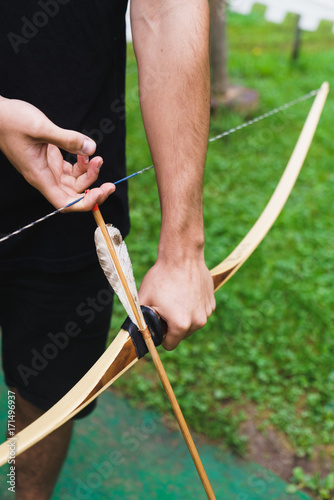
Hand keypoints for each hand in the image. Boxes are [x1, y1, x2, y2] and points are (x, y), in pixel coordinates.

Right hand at [0, 97, 114, 209]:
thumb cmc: (11, 121)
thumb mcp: (41, 128)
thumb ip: (68, 139)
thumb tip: (91, 149)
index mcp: (40, 177)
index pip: (65, 203)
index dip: (85, 204)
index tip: (100, 193)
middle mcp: (45, 177)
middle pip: (74, 196)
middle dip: (94, 191)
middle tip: (111, 184)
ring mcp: (48, 169)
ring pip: (74, 182)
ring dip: (89, 174)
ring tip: (97, 158)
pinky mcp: (50, 159)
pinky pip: (71, 170)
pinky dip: (81, 163)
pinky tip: (84, 152)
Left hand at [138, 257, 214, 349]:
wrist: (182, 256)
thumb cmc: (161, 277)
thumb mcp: (144, 299)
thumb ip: (140, 320)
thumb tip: (135, 333)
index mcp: (181, 325)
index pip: (169, 345)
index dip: (161, 336)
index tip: (158, 322)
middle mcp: (197, 322)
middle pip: (181, 335)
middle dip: (172, 325)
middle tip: (165, 307)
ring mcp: (206, 312)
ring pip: (191, 324)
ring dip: (184, 316)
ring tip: (175, 297)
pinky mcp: (211, 303)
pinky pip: (199, 312)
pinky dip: (192, 306)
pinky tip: (185, 292)